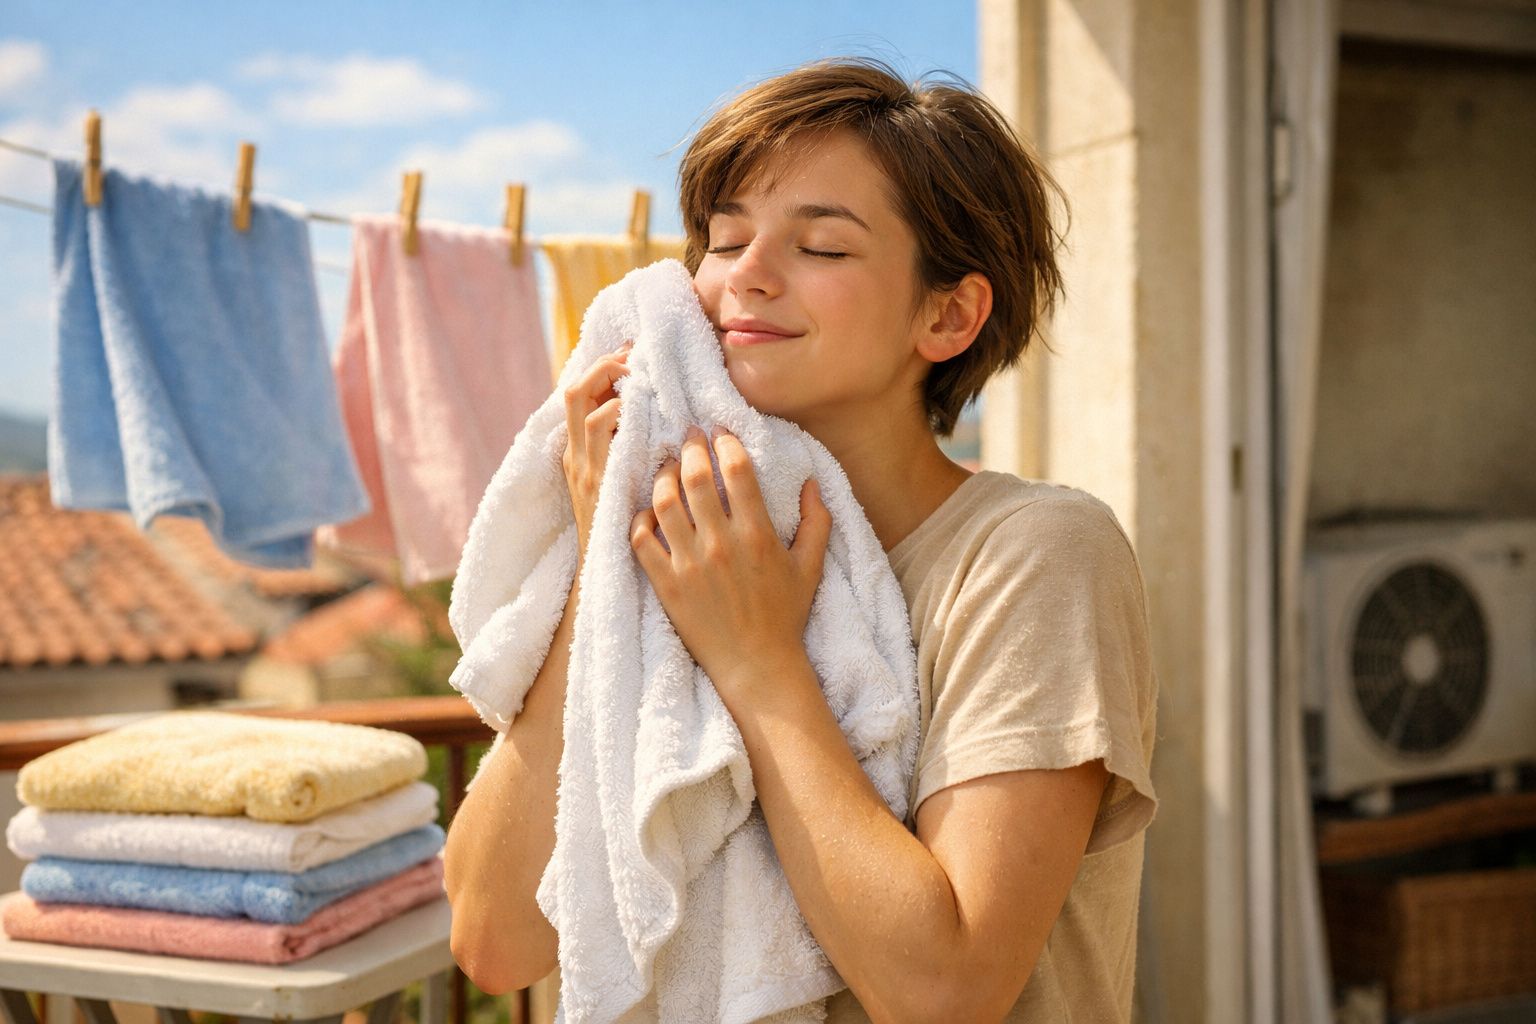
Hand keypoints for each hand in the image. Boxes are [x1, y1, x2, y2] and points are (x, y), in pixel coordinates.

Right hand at [561, 342, 631, 561]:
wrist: (601, 579)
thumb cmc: (621, 534)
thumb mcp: (619, 488)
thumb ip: (629, 456)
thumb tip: (658, 421)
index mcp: (579, 454)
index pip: (579, 395)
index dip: (602, 367)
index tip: (631, 353)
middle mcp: (576, 457)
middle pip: (574, 391)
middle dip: (603, 366)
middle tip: (635, 358)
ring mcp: (584, 469)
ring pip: (585, 407)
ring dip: (612, 385)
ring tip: (640, 380)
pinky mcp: (595, 483)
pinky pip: (601, 436)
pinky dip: (619, 416)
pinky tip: (644, 414)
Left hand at [629, 424, 831, 703]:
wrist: (756, 666)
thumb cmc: (784, 616)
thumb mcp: (810, 567)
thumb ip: (816, 521)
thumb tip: (811, 482)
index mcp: (757, 534)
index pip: (736, 470)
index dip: (726, 443)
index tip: (720, 433)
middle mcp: (721, 544)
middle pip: (694, 477)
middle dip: (689, 447)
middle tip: (688, 436)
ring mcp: (689, 564)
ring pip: (663, 502)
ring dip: (662, 477)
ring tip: (667, 468)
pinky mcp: (665, 584)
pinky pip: (640, 540)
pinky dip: (638, 519)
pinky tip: (646, 511)